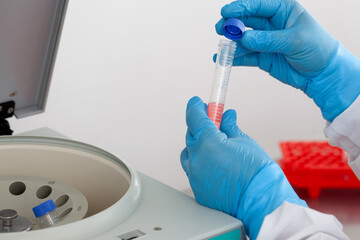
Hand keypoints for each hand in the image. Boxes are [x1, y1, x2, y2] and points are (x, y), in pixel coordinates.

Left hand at [181, 96, 306, 238]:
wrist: (261, 204)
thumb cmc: (258, 174)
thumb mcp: (245, 142)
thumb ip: (230, 127)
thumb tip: (226, 117)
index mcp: (208, 142)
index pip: (194, 117)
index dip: (195, 107)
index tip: (197, 102)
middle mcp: (196, 159)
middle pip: (191, 134)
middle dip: (200, 125)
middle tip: (213, 121)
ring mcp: (195, 175)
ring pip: (189, 153)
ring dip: (197, 144)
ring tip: (214, 144)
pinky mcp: (197, 188)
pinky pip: (193, 169)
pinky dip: (200, 161)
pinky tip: (214, 162)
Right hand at [216, 0, 359, 121]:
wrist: (321, 74)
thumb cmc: (317, 49)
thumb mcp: (295, 40)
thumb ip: (269, 39)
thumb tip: (245, 37)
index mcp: (282, 10)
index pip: (258, 5)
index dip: (241, 7)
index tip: (226, 11)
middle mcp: (271, 24)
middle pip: (246, 20)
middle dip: (232, 24)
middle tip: (221, 29)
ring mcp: (265, 41)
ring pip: (243, 39)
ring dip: (231, 43)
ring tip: (222, 48)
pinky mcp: (262, 57)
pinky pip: (245, 55)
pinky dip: (234, 58)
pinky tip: (223, 59)